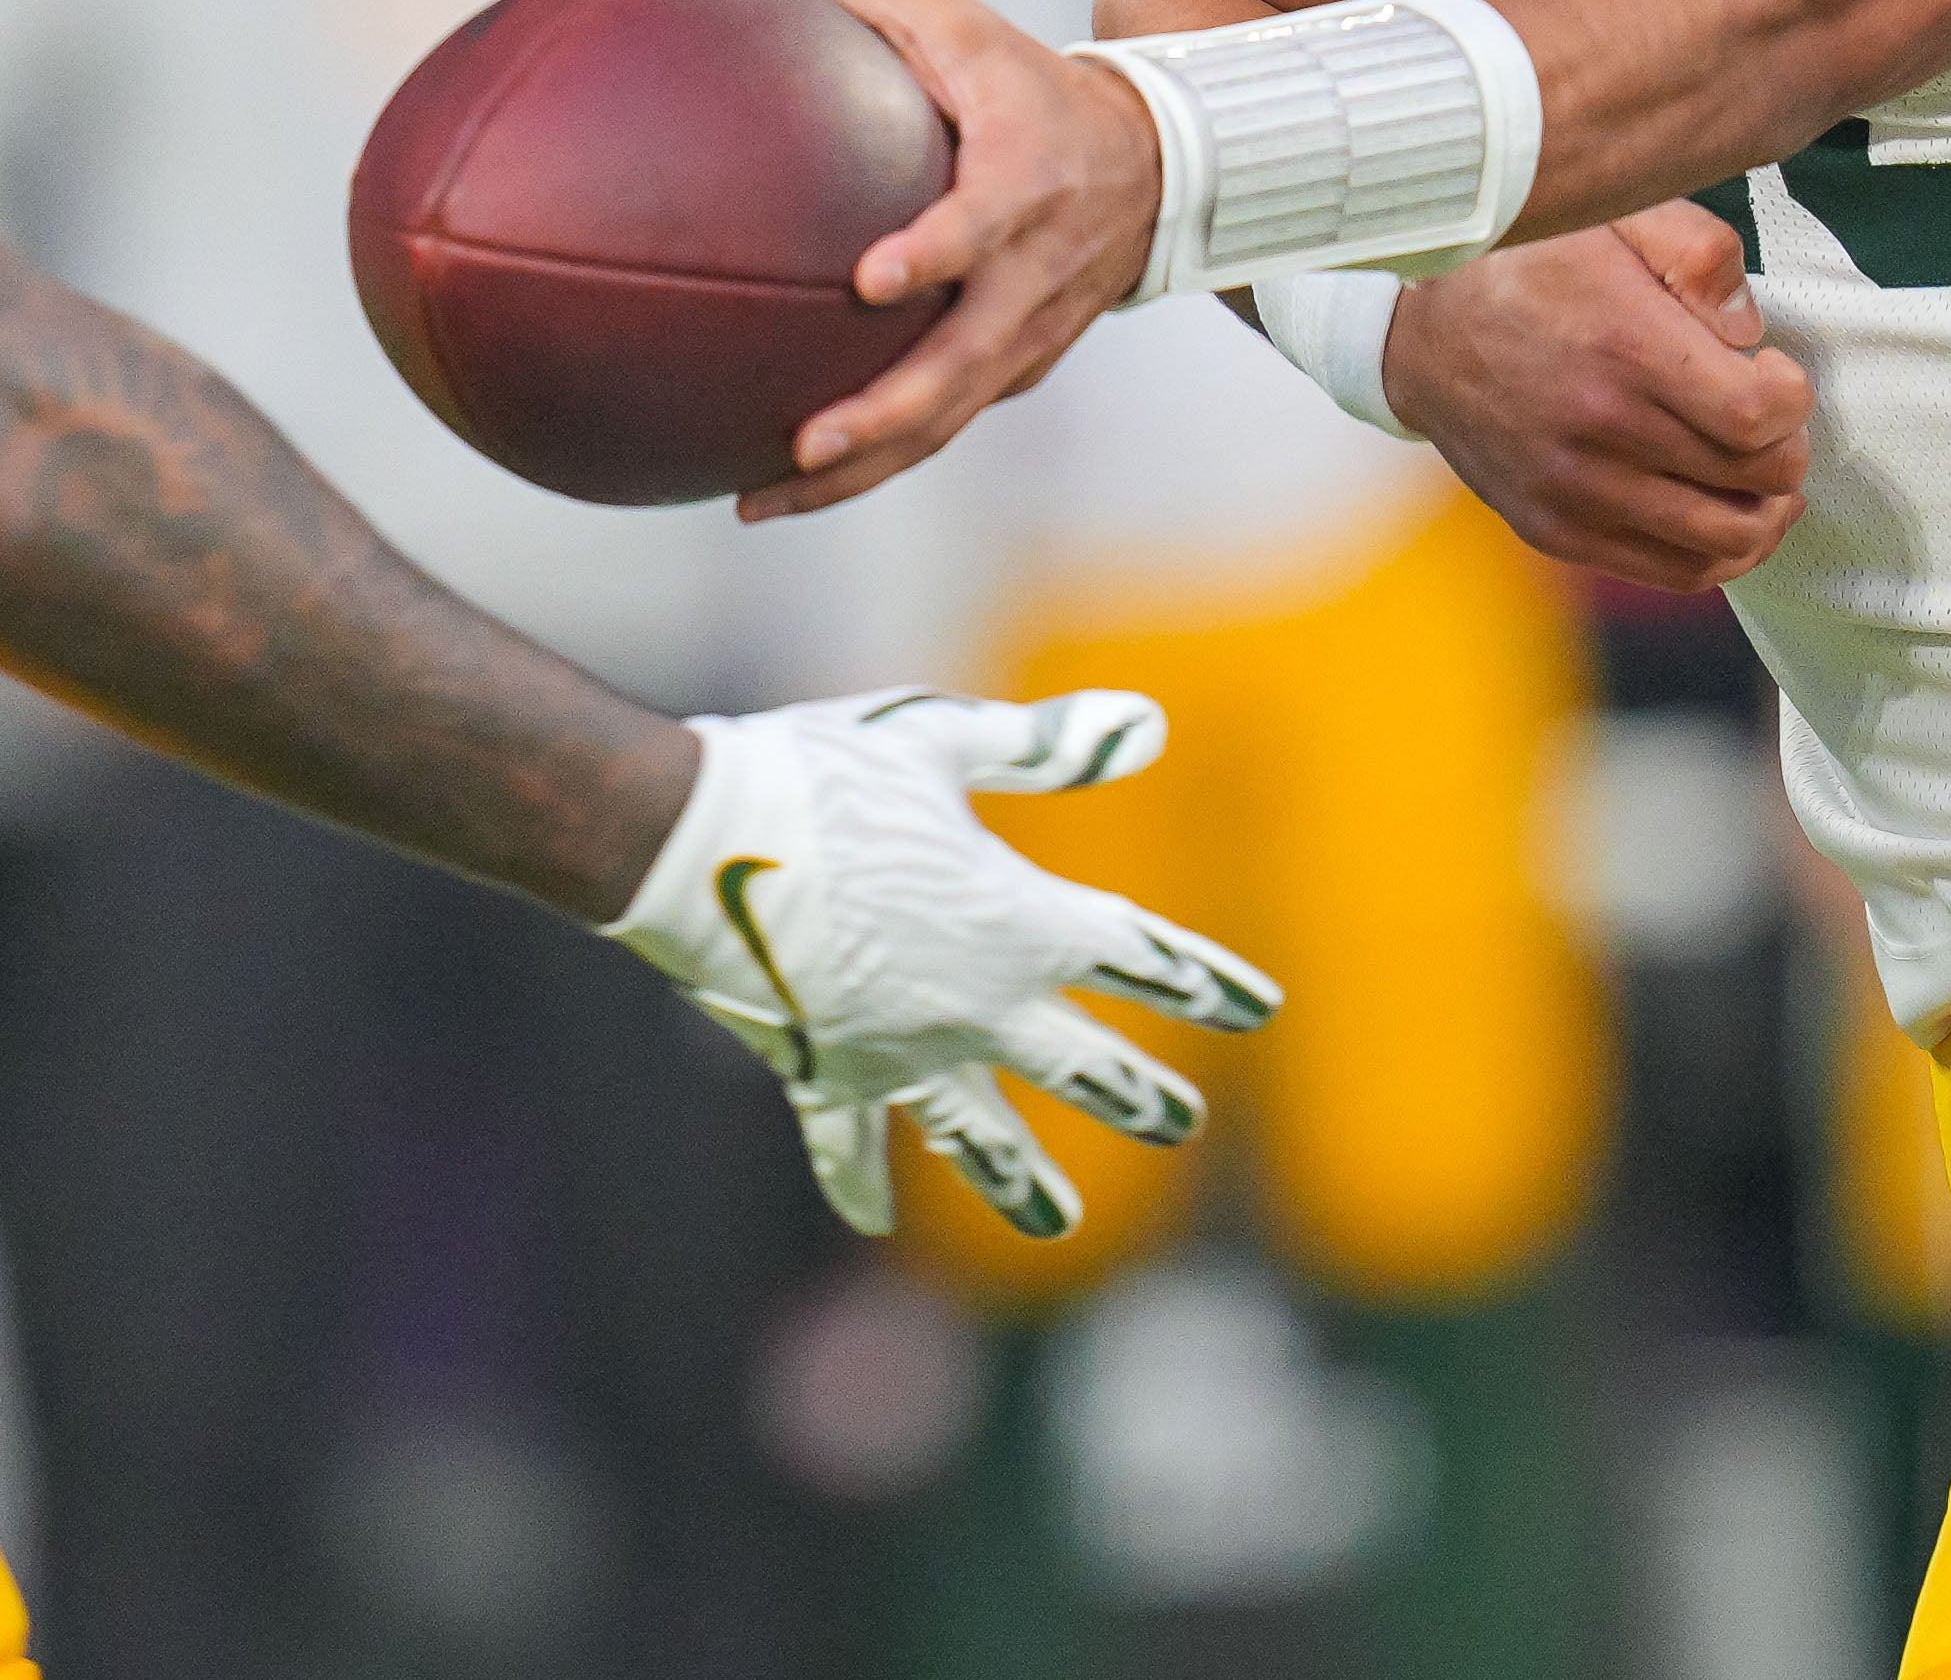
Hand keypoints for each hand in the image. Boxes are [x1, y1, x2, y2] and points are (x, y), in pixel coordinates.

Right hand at [605, 689, 1279, 1235]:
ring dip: (1020, 1177)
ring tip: (1058, 1227)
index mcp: (1020, 922)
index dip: (1203, 978)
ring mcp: (901, 1052)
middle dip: (1138, 1093)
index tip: (1258, 1007)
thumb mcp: (938, 742)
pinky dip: (860, 1182)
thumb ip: (1043, 748)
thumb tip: (1149, 725)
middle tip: (1184, 1123)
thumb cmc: (822, 775)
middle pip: (1082, 1062)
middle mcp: (977, 1005)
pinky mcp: (824, 1072)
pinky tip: (873, 1224)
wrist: (692, 845)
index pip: (1140, 956)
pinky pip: (849, 1142)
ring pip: (979, 1132)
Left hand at [745, 0, 1162, 519]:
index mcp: (1025, 183)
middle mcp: (1034, 275)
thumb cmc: (1023, 81)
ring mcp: (1031, 335)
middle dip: (886, 415)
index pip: (985, 226)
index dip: (938, 252)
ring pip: (947, 420)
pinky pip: (944, 424)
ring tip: (761, 501)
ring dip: (862, 470)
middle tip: (805, 442)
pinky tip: (783, 485)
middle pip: (963, 365)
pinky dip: (875, 463)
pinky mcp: (1018, 370)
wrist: (1152, 164)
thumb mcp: (960, 19)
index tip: (874, 278)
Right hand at [1385, 201, 1809, 588]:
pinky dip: (1721, 553)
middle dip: (1785, 451)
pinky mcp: (1557, 530)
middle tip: (1772, 421)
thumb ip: (1700, 254)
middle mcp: (1599, 433)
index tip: (1773, 372)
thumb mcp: (1614, 216)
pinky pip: (1674, 572)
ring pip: (1723, 541)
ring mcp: (1575, 493)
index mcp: (1623, 349)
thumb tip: (1751, 333)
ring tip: (1765, 477)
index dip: (1791, 398)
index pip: (1757, 416)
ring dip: (1767, 512)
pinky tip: (1727, 514)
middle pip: (1752, 480)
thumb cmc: (1528, 270)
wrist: (1421, 340)